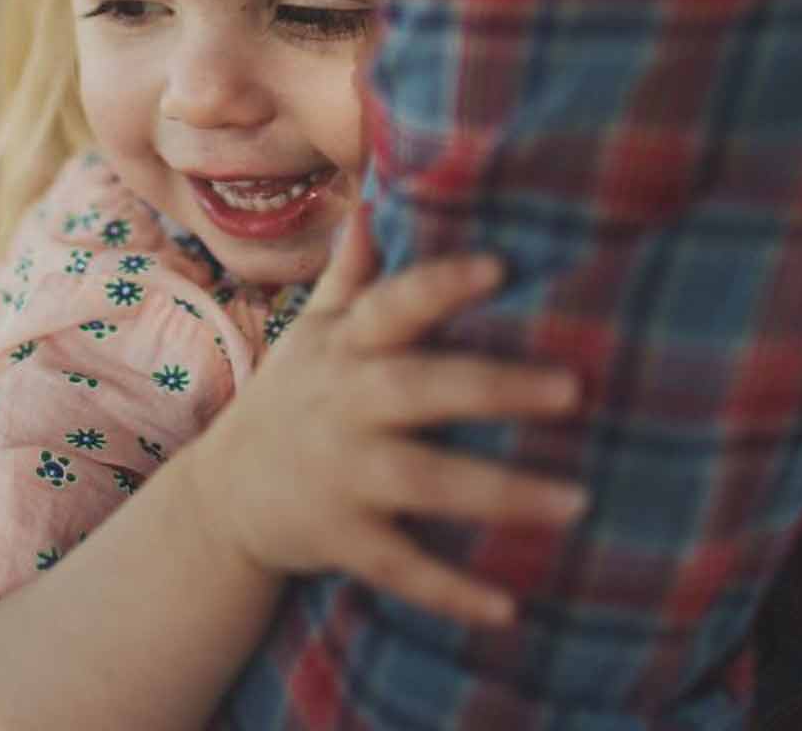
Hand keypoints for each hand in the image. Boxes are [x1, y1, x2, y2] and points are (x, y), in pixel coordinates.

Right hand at [183, 206, 586, 627]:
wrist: (223, 496)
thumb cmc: (295, 395)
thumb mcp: (314, 328)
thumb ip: (354, 271)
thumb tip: (374, 195)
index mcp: (346, 345)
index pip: (395, 304)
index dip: (442, 284)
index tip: (500, 266)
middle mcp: (344, 404)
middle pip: (422, 389)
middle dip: (495, 386)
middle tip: (574, 388)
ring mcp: (343, 474)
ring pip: (425, 482)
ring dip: (501, 494)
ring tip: (578, 500)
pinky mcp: (343, 539)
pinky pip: (403, 568)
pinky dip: (453, 592)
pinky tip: (510, 607)